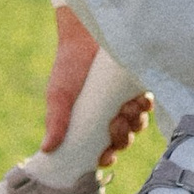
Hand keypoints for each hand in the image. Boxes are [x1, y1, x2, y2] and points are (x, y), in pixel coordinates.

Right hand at [38, 19, 148, 165]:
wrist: (85, 36)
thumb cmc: (69, 67)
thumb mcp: (59, 95)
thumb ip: (55, 122)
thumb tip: (47, 149)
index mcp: (90, 126)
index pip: (102, 150)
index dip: (106, 157)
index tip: (107, 155)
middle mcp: (109, 117)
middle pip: (122, 140)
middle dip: (121, 137)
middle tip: (116, 124)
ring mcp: (125, 103)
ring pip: (136, 125)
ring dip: (134, 123)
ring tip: (127, 108)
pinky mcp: (138, 88)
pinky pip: (146, 106)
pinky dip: (145, 106)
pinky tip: (140, 100)